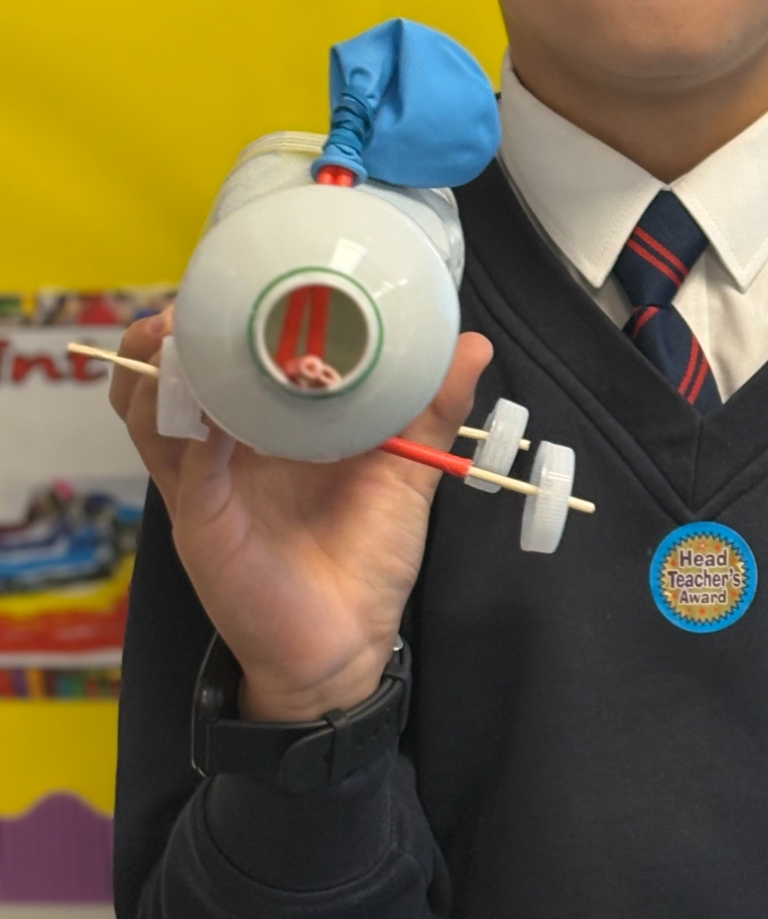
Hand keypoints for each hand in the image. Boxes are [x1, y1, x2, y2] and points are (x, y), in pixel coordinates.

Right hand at [110, 311, 492, 721]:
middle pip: (155, 374)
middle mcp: (218, 450)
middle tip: (194, 301)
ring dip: (161, 365)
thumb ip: (432, 408)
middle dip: (163, 330)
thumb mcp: (405, 469)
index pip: (210, 358)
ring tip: (184, 334)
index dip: (210, 314)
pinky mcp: (203, 522)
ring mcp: (202, 484)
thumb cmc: (366, 557)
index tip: (239, 273)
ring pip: (146, 410)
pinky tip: (217, 405)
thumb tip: (471, 342)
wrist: (346, 645)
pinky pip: (185, 464)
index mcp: (258, 429)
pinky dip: (196, 427)